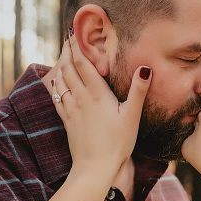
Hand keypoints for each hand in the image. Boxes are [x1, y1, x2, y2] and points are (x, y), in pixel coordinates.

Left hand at [49, 34, 149, 180]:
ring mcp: (71, 109)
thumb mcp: (132, 116)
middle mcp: (80, 98)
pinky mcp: (67, 120)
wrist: (95, 167)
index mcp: (97, 94)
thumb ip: (138, 90)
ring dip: (60, 65)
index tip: (74, 33)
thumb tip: (145, 68)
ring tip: (62, 55)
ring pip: (61, 81)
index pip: (83, 64)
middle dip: (68, 52)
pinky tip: (55, 81)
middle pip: (69, 69)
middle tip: (68, 39)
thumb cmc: (118, 143)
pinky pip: (57, 96)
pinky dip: (55, 84)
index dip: (78, 47)